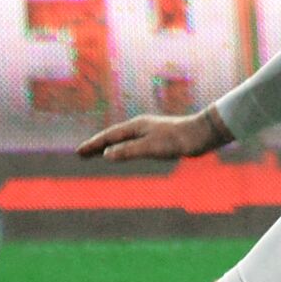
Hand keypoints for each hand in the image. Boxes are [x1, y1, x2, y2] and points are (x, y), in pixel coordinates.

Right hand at [77, 107, 232, 160]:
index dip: (93, 145)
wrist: (201, 135)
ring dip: (109, 147)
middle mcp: (141, 126)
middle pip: (114, 137)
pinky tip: (127, 153)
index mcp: (136, 127)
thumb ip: (128, 151)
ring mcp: (150, 131)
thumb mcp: (150, 147)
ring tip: (98, 153)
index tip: (79, 152)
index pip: (109, 137)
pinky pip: (134, 143)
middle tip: (81, 154)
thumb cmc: (176, 141)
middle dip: (97, 145)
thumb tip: (106, 154)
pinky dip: (123, 148)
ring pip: (124, 140)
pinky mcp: (159, 138)